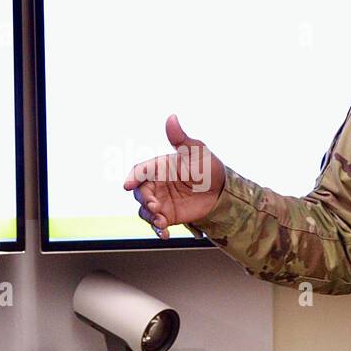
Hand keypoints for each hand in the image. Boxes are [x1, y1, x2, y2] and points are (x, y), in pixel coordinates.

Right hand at [122, 114, 224, 238]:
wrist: (222, 191)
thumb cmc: (208, 167)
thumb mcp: (196, 151)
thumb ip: (180, 138)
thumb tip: (171, 117)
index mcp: (159, 167)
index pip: (140, 171)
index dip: (133, 177)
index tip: (128, 185)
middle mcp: (156, 183)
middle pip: (139, 192)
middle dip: (144, 200)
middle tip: (155, 207)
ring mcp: (160, 200)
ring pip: (144, 209)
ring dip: (149, 217)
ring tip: (161, 222)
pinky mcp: (167, 215)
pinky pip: (155, 223)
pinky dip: (157, 230)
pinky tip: (164, 234)